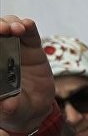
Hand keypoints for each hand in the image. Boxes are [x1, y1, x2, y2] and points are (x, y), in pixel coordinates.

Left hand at [0, 16, 54, 131]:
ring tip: (14, 29)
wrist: (36, 110)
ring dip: (8, 24)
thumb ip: (7, 106)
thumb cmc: (15, 110)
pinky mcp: (32, 48)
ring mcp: (14, 48)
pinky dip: (27, 26)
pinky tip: (26, 26)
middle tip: (1, 30)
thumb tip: (7, 103)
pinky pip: (29, 33)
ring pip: (6, 26)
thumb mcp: (9, 111)